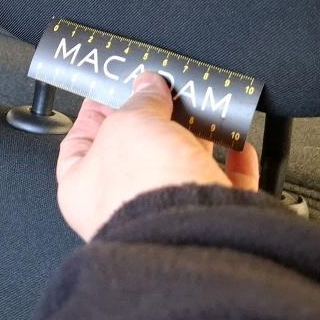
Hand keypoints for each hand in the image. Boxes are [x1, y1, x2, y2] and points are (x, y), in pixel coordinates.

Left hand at [57, 72, 259, 240]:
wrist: (192, 232)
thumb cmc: (141, 191)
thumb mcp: (129, 123)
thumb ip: (139, 100)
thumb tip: (148, 86)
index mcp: (83, 186)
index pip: (81, 141)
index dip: (97, 109)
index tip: (117, 86)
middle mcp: (122, 204)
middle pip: (138, 150)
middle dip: (155, 118)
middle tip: (167, 91)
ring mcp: (166, 213)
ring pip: (183, 165)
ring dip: (197, 134)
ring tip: (203, 108)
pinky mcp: (208, 219)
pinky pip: (223, 185)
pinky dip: (234, 162)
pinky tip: (238, 144)